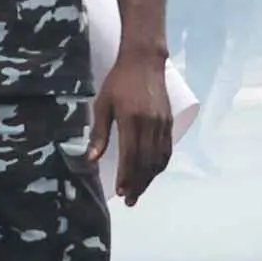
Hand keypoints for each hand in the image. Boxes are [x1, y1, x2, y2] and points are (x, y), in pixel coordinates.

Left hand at [87, 48, 175, 205]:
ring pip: (158, 159)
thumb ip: (99, 132)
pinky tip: (153, 174)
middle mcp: (150, 124)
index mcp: (132, 120)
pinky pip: (167, 149)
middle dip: (138, 183)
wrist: (144, 60)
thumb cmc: (118, 81)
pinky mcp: (170, 122)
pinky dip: (160, 165)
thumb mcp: (102, 104)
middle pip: (146, 162)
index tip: (121, 191)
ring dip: (149, 178)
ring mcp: (163, 124)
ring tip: (139, 192)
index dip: (126, 176)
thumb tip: (91, 158)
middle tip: (130, 200)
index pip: (130, 155)